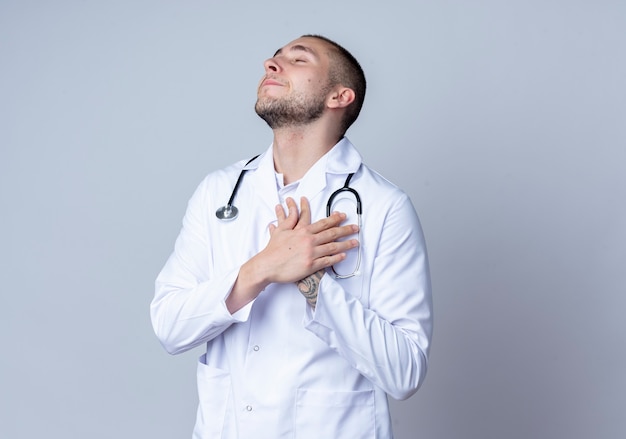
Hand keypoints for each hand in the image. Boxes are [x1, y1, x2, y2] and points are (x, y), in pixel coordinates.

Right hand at [227, 197, 357, 312]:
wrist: (267, 265)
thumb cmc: (273, 249)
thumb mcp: (281, 230)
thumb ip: (289, 219)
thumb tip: (292, 208)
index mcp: (303, 231)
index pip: (323, 223)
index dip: (335, 219)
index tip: (343, 216)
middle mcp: (309, 241)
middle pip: (331, 233)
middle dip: (346, 230)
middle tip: (355, 228)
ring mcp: (311, 253)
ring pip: (332, 247)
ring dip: (346, 244)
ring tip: (355, 242)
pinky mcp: (311, 265)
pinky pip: (327, 261)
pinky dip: (336, 258)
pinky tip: (343, 256)